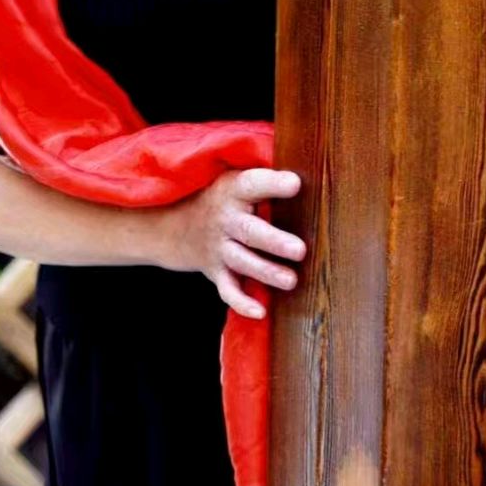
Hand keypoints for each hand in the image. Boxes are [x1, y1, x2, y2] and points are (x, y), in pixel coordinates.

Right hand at [155, 168, 305, 318]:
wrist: (176, 225)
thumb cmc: (225, 199)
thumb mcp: (237, 180)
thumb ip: (266, 180)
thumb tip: (309, 172)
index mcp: (234, 190)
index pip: (252, 184)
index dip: (273, 183)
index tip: (295, 183)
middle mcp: (226, 219)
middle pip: (249, 230)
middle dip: (274, 241)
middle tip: (300, 250)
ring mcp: (219, 247)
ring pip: (242, 261)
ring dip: (265, 272)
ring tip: (291, 281)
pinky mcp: (217, 271)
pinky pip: (227, 289)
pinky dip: (241, 302)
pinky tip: (260, 312)